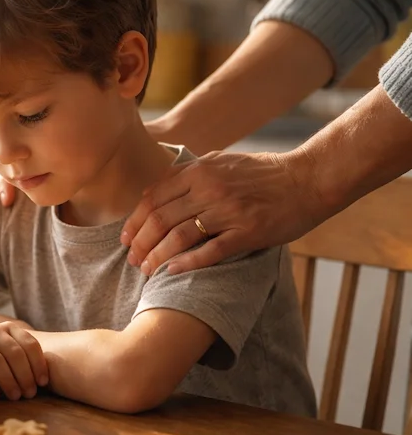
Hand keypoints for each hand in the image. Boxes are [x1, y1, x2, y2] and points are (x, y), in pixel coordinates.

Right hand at [0, 322, 48, 400]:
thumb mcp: (10, 352)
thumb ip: (24, 359)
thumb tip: (43, 381)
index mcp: (10, 328)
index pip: (29, 344)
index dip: (39, 364)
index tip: (43, 383)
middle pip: (14, 353)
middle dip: (25, 375)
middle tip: (30, 394)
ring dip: (8, 381)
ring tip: (15, 397)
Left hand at [120, 149, 322, 274]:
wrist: (309, 179)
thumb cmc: (264, 173)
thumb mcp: (222, 162)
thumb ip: (190, 175)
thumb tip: (157, 190)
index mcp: (200, 170)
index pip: (153, 198)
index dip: (134, 221)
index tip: (126, 238)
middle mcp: (209, 189)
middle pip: (160, 219)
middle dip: (140, 243)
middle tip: (132, 260)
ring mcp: (228, 211)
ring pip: (178, 237)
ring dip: (157, 256)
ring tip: (147, 271)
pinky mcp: (247, 232)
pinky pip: (210, 251)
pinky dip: (187, 263)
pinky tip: (173, 272)